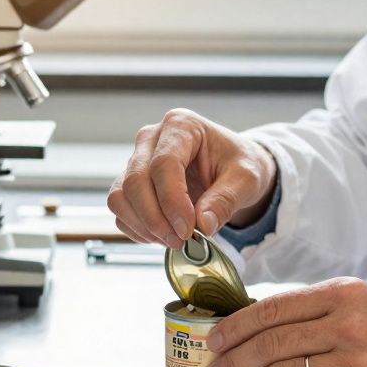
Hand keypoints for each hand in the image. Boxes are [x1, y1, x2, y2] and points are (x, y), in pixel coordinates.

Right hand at [107, 109, 277, 248]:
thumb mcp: (246, 179)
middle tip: (181, 240)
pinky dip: (138, 229)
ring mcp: (136, 160)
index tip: (188, 229)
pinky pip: (120, 210)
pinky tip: (163, 236)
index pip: (164, 163)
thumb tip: (203, 225)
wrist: (231, 169)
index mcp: (181, 125)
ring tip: (173, 240)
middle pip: (136, 180)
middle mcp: (152, 138)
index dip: (172, 201)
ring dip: (144, 226)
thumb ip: (226, 200)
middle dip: (156, 218)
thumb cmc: (238, 165)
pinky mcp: (129, 183)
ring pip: (121, 196)